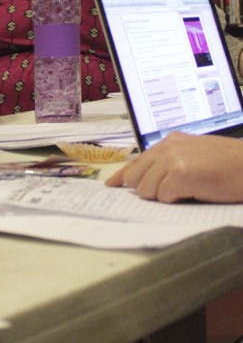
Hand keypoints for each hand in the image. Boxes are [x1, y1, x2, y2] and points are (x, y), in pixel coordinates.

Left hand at [106, 131, 242, 202]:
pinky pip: (163, 197)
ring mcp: (173, 159)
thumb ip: (172, 161)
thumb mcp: (196, 155)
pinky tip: (194, 192)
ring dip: (165, 197)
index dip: (123, 175)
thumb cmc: (230, 166)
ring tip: (190, 189)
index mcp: (171, 141)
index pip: (138, 159)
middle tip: (173, 192)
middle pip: (136, 177)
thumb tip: (147, 179)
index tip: (112, 184)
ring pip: (146, 190)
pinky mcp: (180, 174)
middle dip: (149, 190)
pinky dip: (176, 201)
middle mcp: (168, 147)